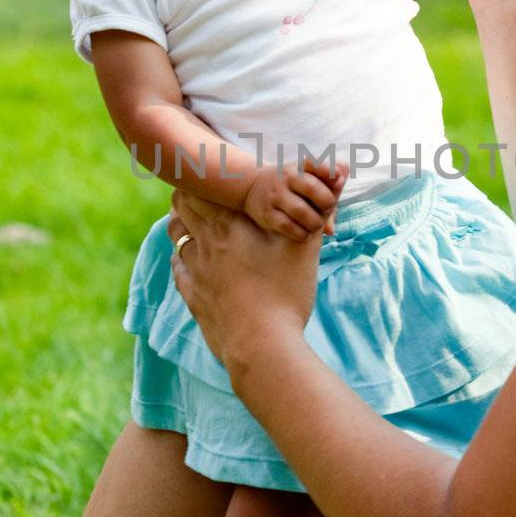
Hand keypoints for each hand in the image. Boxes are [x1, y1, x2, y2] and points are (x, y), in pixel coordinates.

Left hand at [168, 190, 322, 367]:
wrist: (261, 347)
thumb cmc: (285, 294)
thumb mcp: (305, 247)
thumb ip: (320, 206)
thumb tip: (339, 169)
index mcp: (228, 226)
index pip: (199, 187)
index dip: (203, 176)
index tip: (214, 173)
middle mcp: (204, 244)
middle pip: (181, 205)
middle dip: (190, 193)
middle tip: (207, 191)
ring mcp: (194, 272)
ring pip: (176, 235)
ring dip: (184, 223)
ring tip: (197, 220)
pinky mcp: (193, 297)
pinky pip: (178, 268)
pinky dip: (183, 257)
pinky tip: (193, 258)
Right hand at [243, 160, 345, 240]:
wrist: (251, 187)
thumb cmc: (290, 187)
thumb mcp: (306, 180)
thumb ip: (328, 189)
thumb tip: (340, 197)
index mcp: (299, 168)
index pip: (314, 164)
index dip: (328, 170)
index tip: (337, 178)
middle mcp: (287, 178)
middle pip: (312, 188)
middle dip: (326, 202)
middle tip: (328, 209)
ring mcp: (275, 196)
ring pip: (300, 210)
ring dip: (315, 222)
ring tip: (317, 226)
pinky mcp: (267, 214)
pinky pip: (287, 226)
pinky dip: (301, 233)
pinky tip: (304, 234)